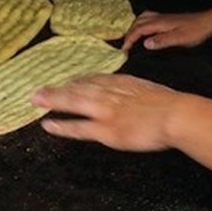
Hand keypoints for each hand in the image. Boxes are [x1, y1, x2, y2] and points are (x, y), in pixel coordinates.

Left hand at [31, 74, 184, 150]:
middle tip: (39, 89)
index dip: (80, 82)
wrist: (175, 114)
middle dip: (59, 89)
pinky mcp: (106, 130)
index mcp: (123, 83)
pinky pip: (79, 127)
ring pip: (74, 103)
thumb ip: (138, 93)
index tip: (69, 82)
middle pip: (79, 88)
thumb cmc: (172, 105)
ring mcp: (106, 111)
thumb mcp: (152, 91)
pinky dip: (62, 125)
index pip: (96, 80)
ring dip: (53, 101)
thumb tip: (137, 96)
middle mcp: (111, 94)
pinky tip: (49, 125)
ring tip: (35, 100)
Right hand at [122, 9, 211, 51]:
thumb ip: (162, 41)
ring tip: (132, 36)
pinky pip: (149, 17)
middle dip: (129, 33)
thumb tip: (145, 44)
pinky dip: (142, 22)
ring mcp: (163, 17)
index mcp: (159, 23)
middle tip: (125, 44)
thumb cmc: (195, 31)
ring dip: (134, 26)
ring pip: (142, 18)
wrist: (207, 23)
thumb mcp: (178, 39)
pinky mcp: (168, 19)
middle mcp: (159, 18)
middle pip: (137, 22)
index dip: (129, 39)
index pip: (138, 30)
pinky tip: (146, 29)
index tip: (124, 49)